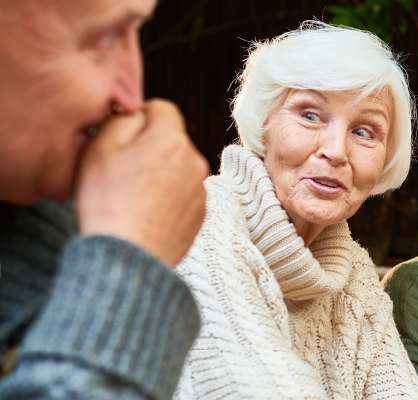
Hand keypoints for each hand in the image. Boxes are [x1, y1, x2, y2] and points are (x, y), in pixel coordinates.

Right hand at [75, 99, 207, 266]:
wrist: (128, 257)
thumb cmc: (108, 201)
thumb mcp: (101, 148)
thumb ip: (123, 120)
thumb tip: (138, 114)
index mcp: (172, 140)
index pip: (162, 108)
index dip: (139, 117)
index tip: (121, 137)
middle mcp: (195, 161)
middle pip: (171, 140)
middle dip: (149, 147)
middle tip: (121, 171)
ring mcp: (201, 190)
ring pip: (177, 168)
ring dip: (159, 173)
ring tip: (131, 197)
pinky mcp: (201, 215)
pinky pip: (182, 194)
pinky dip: (166, 198)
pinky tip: (144, 213)